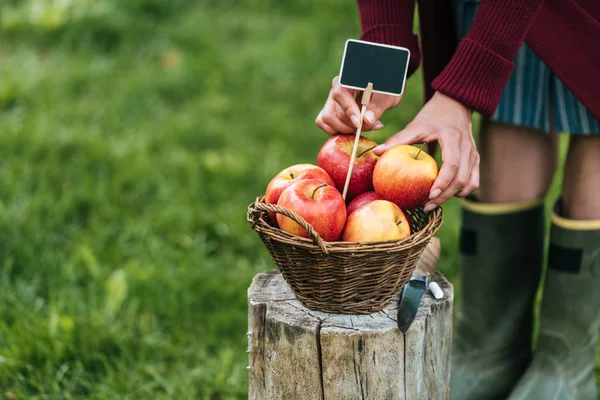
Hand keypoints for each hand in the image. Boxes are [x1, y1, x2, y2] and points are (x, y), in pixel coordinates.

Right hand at [315, 76, 401, 134]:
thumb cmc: (386, 87)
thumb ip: (377, 106)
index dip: (348, 111)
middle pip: (334, 112)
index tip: (358, 123)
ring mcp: (331, 101)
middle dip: (352, 125)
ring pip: (326, 120)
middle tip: (373, 126)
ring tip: (365, 127)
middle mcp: (335, 89)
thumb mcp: (387, 95)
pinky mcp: (330, 111)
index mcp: (347, 79)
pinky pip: (324, 123)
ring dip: (345, 129)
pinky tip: (354, 130)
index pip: (340, 95)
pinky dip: (337, 130)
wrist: (384, 88)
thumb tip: (366, 120)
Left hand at [373, 92, 479, 210]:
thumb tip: (376, 152)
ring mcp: (474, 154)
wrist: (455, 105)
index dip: (442, 182)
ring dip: (452, 196)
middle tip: (426, 206)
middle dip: (445, 196)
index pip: (452, 165)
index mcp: (453, 137)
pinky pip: (473, 181)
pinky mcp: (475, 160)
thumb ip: (397, 139)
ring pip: (469, 183)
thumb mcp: (415, 126)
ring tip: (433, 202)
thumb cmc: (432, 115)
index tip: (430, 195)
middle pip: (461, 179)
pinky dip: (462, 191)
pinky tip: (446, 195)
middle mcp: (467, 147)